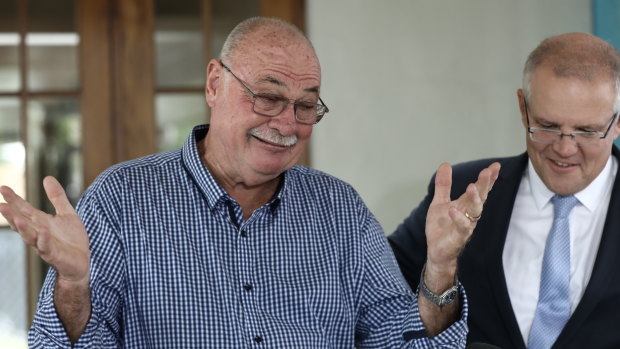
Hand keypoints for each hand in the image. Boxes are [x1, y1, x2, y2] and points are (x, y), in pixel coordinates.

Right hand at [0, 176, 89, 284]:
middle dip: (11, 214)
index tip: (3, 188)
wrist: (82, 262)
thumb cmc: (72, 239)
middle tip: (0, 204)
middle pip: (22, 222)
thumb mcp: (67, 213)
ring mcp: (44, 244)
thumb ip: (57, 197)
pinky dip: (44, 239)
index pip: (24, 209)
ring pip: (30, 236)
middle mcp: (38, 233)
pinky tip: (43, 231)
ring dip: (22, 227)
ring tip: (15, 217)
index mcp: (40, 222)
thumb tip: (47, 177)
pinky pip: (47, 247)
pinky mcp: (54, 254)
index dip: (14, 199)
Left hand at [425, 162, 499, 279]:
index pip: (480, 190)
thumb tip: (445, 164)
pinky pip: (462, 226)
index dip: (488, 179)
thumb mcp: (439, 202)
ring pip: (475, 210)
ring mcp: (466, 225)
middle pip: (481, 197)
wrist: (437, 252)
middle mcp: (470, 213)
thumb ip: (444, 185)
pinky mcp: (458, 236)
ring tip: (472, 186)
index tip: (495, 166)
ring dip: (474, 199)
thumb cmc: (442, 227)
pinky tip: (453, 209)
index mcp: (466, 204)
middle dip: (485, 184)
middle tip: (488, 171)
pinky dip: (458, 218)